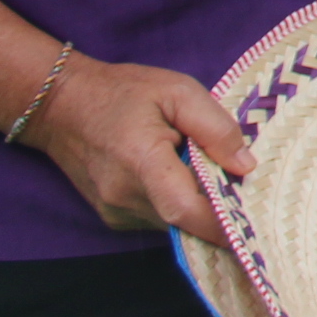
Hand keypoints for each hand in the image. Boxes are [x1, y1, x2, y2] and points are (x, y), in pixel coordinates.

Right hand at [28, 53, 254, 243]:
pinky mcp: (112, 216)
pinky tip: (186, 179)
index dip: (220, 224)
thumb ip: (215, 128)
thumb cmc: (124, 92)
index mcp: (142, 163)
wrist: (62, 106)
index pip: (184, 209)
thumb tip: (246, 166)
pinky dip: (178, 205)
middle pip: (184, 221)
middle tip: (248, 192)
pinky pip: (158, 219)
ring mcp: (114, 211)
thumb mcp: (178, 92)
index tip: (254, 224)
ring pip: (172, 224)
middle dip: (218, 212)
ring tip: (215, 176)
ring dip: (198, 207)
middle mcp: (124, 197)